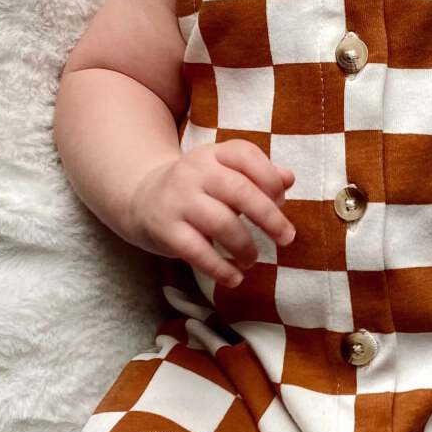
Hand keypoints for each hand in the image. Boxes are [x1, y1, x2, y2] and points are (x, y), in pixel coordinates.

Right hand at [126, 140, 295, 284]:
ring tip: (251, 259)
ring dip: (245, 246)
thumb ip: (258, 175)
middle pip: (240, 191)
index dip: (270, 180)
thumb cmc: (197, 188)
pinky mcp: (166, 229)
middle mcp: (194, 172)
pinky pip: (197, 251)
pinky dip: (220, 269)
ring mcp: (178, 200)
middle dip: (269, 218)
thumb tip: (289, 178)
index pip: (247, 155)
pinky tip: (234, 277)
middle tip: (286, 238)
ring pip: (221, 223)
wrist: (141, 198)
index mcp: (213, 153)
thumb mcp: (224, 173)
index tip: (281, 202)